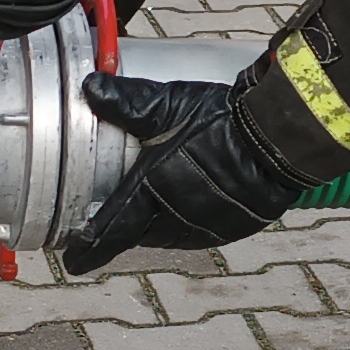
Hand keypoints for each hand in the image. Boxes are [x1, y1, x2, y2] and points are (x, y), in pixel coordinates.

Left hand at [63, 70, 308, 271]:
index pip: (110, 231)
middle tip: (112, 225)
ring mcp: (203, 226)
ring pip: (168, 236)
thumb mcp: (167, 105)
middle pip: (138, 233)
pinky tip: (190, 208)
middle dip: (124, 230)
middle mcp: (173, 217)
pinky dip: (187, 224)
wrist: (276, 141)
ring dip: (156, 226)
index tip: (73, 261)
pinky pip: (198, 233)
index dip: (88, 249)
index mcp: (150, 191)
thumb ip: (127, 101)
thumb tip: (91, 87)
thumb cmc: (220, 122)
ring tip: (151, 212)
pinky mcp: (230, 228)